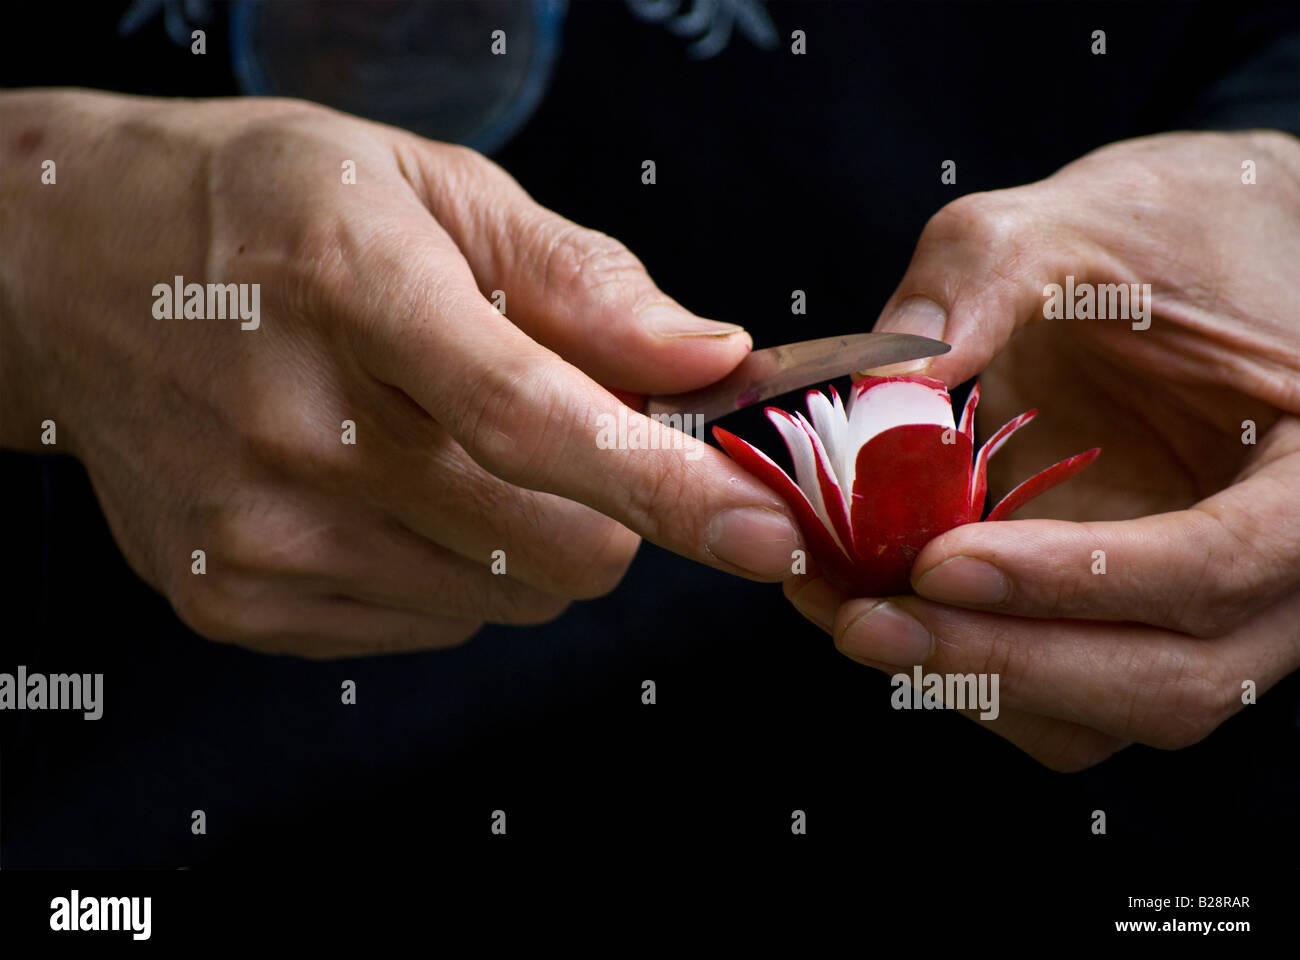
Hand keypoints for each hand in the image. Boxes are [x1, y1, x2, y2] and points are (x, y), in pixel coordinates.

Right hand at [0, 90, 802, 657]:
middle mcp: (293, 430)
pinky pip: (429, 626)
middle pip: (552, 547)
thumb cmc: (272, 210)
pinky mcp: (232, 599)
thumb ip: (580, 280)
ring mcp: (254, 532)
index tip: (766, 536)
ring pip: (504, 599)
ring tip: (441, 442)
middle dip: (608, 509)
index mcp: (353, 290)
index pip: (534, 419)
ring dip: (522, 535)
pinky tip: (381, 488)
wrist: (68, 272)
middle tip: (565, 431)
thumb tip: (709, 358)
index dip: (668, 488)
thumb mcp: (428, 188)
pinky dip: (449, 569)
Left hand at [787, 130, 1299, 768]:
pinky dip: (970, 674)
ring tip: (850, 617)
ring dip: (975, 684)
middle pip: (1171, 681)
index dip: (1076, 578)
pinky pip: (1065, 700)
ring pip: (1110, 716)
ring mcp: (1213, 614)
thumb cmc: (1168, 233)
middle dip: (1003, 663)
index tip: (939, 562)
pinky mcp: (1136, 624)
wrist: (1209, 258)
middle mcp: (1284, 570)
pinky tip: (886, 614)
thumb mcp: (1073, 225)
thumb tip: (882, 383)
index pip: (1217, 564)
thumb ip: (981, 282)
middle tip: (862, 622)